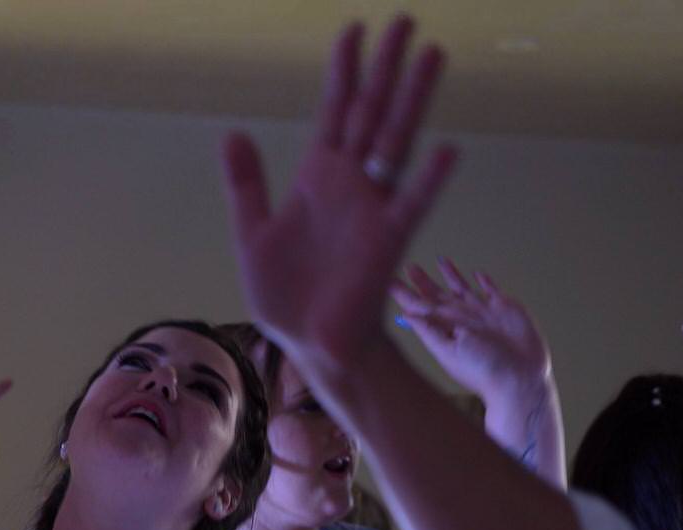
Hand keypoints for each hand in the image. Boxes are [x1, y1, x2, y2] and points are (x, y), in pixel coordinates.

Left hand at [222, 18, 455, 384]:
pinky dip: (430, 179)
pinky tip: (449, 151)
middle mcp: (351, 184)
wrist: (309, 345)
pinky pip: (412, 204)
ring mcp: (373, 208)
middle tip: (408, 20)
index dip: (344, 70)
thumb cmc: (285, 295)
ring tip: (433, 55)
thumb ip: (246, 184)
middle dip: (388, 66)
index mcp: (318, 177)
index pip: (336, 110)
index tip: (355, 29)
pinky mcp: (387, 242)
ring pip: (396, 141)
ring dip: (413, 100)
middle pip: (373, 111)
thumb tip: (234, 133)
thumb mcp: (252, 233)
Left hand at [392, 260, 551, 399]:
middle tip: (410, 267)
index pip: (418, 306)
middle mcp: (461, 317)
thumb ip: (429, 331)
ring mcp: (482, 312)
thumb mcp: (449, 351)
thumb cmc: (483, 370)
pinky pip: (491, 290)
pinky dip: (484, 281)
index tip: (388, 281)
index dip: (404, 294)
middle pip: (437, 294)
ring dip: (451, 275)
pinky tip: (478, 274)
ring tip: (440, 261)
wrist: (520, 378)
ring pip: (463, 288)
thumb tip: (405, 314)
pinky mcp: (504, 308)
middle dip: (423, 281)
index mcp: (445, 327)